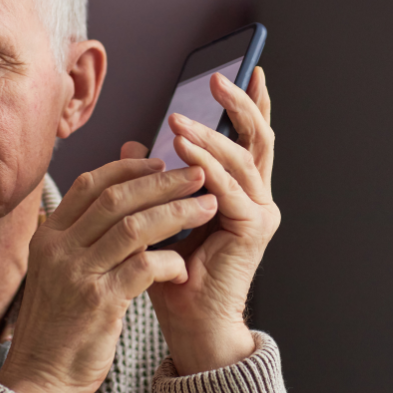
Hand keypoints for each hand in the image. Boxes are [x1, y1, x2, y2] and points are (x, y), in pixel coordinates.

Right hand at [0, 158, 217, 392]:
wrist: (40, 375)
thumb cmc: (58, 320)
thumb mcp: (60, 267)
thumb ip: (85, 231)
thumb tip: (117, 197)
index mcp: (49, 234)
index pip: (90, 183)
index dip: (128, 167)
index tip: (158, 161)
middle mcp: (59, 247)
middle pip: (117, 198)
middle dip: (162, 182)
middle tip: (196, 174)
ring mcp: (78, 274)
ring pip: (134, 227)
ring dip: (177, 213)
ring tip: (206, 207)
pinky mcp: (99, 302)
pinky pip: (144, 268)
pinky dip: (169, 261)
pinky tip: (183, 266)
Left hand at [125, 66, 279, 375]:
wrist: (189, 320)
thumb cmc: (174, 272)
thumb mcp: (159, 214)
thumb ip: (153, 179)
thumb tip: (132, 146)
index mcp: (241, 191)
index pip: (248, 139)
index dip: (248, 105)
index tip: (241, 72)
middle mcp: (257, 197)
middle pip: (257, 138)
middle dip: (239, 105)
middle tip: (217, 80)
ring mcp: (260, 212)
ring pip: (241, 157)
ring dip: (209, 135)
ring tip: (178, 119)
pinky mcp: (253, 228)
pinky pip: (228, 187)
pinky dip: (206, 165)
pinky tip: (183, 149)